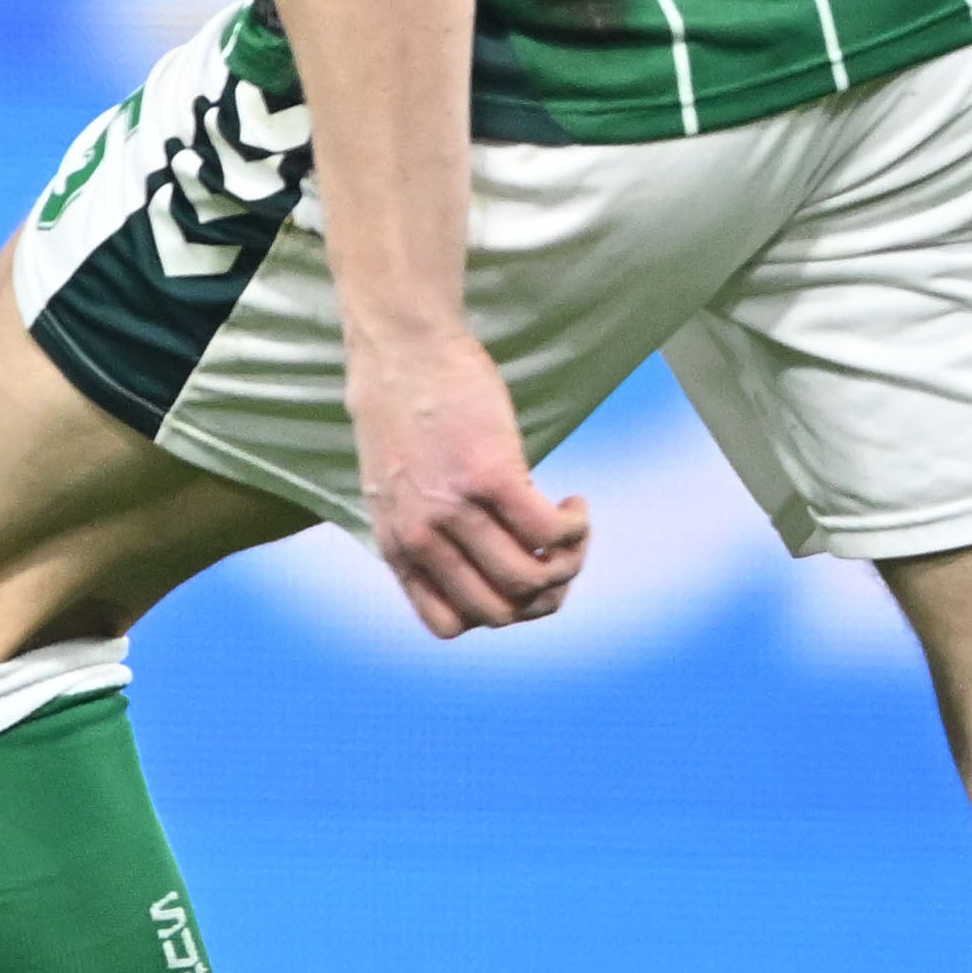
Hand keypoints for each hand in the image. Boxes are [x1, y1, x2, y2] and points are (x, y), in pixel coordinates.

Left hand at [353, 320, 588, 635]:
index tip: (512, 576)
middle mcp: (423, 537)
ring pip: (530, 581)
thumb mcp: (396, 487)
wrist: (400, 348)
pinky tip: (574, 503)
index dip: (494, 613)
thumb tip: (479, 563)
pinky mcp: (492, 476)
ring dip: (568, 564)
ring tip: (572, 529)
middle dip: (541, 598)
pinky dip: (576, 530)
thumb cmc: (404, 411)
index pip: (449, 624)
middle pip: (499, 612)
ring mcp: (455, 509)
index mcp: (398, 547)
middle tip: (558, 558)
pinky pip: (550, 534)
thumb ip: (424, 529)